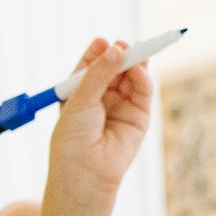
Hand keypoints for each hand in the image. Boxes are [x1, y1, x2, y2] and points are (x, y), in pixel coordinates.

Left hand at [46, 37, 153, 214]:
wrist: (85, 173)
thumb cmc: (72, 140)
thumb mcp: (79, 101)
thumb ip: (99, 74)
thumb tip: (116, 48)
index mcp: (80, 92)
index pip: (92, 64)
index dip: (98, 52)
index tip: (102, 42)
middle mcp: (102, 97)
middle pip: (115, 67)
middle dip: (120, 54)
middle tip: (123, 44)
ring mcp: (121, 106)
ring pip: (131, 76)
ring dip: (134, 63)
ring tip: (135, 52)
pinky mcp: (139, 116)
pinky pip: (143, 91)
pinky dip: (143, 78)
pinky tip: (138, 70)